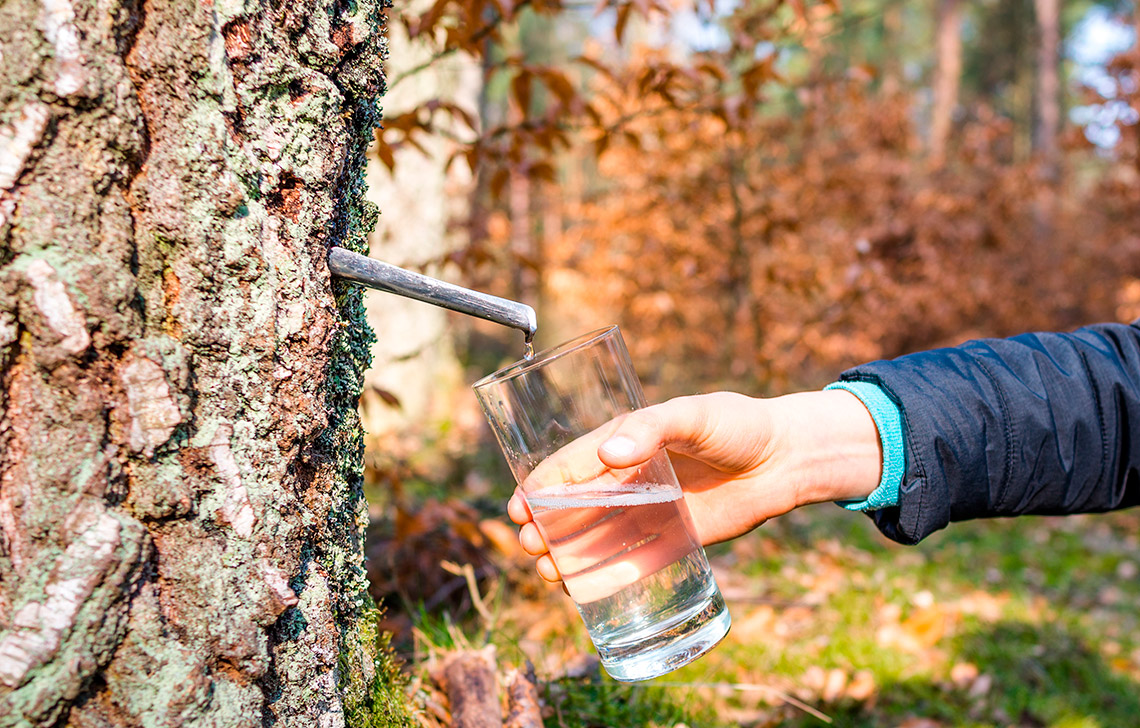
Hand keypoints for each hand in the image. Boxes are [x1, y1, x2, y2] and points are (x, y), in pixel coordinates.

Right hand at [507, 390, 881, 584]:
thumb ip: (652, 428)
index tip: (518, 508)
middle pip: (576, 507)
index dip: (541, 487)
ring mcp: (651, 511)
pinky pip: (633, 561)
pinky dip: (606, 576)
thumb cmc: (737, 425)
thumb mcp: (693, 415)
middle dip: (547, 527)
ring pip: (598, 538)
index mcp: (626, 442)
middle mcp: (631, 479)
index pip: (571, 466)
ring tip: (549, 573)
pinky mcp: (675, 539)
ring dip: (569, 555)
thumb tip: (608, 453)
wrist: (787, 458)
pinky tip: (584, 591)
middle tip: (531, 546)